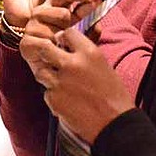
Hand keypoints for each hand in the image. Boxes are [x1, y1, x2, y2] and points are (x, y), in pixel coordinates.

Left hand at [20, 0, 133, 143]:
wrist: (115, 123)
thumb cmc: (114, 95)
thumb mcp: (103, 65)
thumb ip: (85, 55)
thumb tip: (70, 49)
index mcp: (88, 52)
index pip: (67, 33)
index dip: (64, 39)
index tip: (64, 45)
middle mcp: (72, 64)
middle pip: (45, 49)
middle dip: (47, 53)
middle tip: (52, 60)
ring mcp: (60, 82)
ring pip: (41, 72)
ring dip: (48, 76)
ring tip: (61, 84)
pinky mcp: (53, 99)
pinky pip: (46, 92)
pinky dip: (54, 96)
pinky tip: (67, 100)